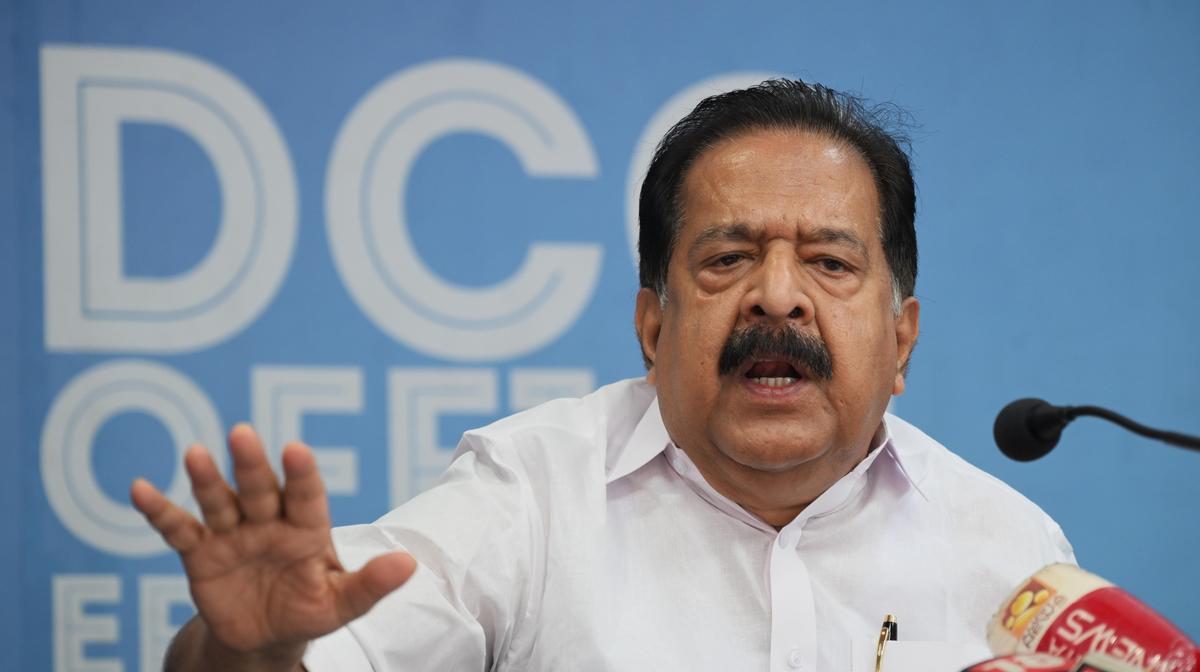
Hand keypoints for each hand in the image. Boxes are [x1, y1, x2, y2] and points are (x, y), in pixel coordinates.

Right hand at [131, 425, 415, 663]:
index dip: (301, 474)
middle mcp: (269, 521)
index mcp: (307, 529)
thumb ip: (370, 585)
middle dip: (251, 464)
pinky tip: (140, 488)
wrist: (265, 637)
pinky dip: (160, 511)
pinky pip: (179, 529)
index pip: (306, 495)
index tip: (296, 449)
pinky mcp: (200, 553)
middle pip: (260, 489)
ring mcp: (233, 534)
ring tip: (195, 453)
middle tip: (243, 433)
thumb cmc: (310, 610)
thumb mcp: (341, 604)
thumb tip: (410, 565)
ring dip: (207, 479)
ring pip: (219, 501)